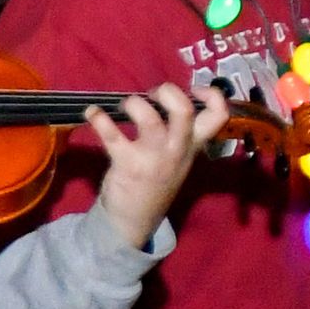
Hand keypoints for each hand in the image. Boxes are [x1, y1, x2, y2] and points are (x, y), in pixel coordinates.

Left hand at [79, 81, 230, 250]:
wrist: (134, 220)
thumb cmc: (156, 180)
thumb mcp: (179, 158)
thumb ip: (181, 132)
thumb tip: (166, 97)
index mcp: (193, 145)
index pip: (218, 115)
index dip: (211, 94)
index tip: (192, 89)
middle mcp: (177, 149)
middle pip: (184, 112)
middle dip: (168, 93)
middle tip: (152, 95)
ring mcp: (153, 158)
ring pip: (150, 120)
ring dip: (134, 104)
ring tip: (125, 106)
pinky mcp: (127, 165)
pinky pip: (113, 137)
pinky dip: (99, 120)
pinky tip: (91, 113)